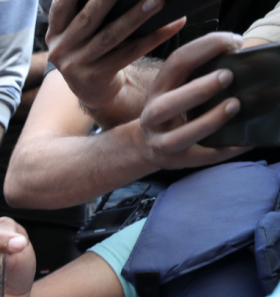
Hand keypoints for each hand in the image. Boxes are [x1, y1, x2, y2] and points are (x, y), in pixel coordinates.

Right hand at [46, 0, 183, 112]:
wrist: (92, 91)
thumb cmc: (91, 51)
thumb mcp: (78, 34)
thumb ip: (86, 14)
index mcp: (55, 32)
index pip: (60, 6)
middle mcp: (61, 48)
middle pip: (88, 18)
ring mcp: (76, 65)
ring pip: (110, 36)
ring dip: (135, 17)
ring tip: (157, 1)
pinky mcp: (95, 77)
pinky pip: (129, 54)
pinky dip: (152, 38)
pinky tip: (172, 25)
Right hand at [140, 33, 253, 169]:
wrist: (145, 146)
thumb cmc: (174, 109)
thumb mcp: (176, 87)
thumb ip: (198, 71)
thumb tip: (239, 50)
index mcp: (158, 89)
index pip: (175, 63)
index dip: (203, 48)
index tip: (233, 41)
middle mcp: (152, 115)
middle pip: (167, 104)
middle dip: (198, 89)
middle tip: (228, 76)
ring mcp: (161, 141)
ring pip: (180, 137)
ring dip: (208, 121)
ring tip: (235, 105)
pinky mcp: (175, 161)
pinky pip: (201, 158)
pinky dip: (224, 150)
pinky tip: (245, 142)